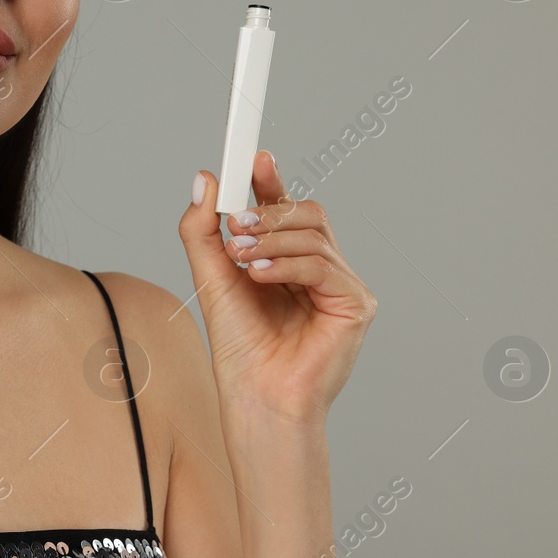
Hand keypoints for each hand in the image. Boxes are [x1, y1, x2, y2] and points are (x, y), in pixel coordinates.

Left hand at [176, 151, 376, 427]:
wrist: (256, 397)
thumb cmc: (240, 348)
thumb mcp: (210, 277)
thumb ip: (202, 230)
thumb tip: (204, 179)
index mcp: (289, 261)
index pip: (285, 209)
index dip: (271, 182)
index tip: (254, 160)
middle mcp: (319, 269)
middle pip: (307, 213)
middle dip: (267, 212)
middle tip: (234, 224)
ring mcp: (341, 285)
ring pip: (313, 234)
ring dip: (270, 240)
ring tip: (241, 259)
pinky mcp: (355, 304)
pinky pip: (322, 265)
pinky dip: (287, 265)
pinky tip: (260, 276)